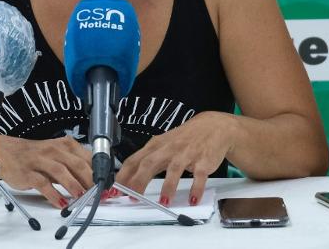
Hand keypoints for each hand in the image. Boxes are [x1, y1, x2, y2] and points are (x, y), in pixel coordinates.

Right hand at [0, 134, 91, 206]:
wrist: (6, 153)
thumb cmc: (35, 156)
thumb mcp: (57, 156)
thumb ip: (73, 167)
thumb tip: (94, 182)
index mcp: (64, 145)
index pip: (87, 157)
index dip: (98, 172)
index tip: (105, 186)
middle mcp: (53, 150)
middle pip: (77, 164)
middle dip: (89, 180)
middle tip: (97, 194)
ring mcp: (40, 160)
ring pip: (61, 171)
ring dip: (73, 185)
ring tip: (81, 198)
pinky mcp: (28, 173)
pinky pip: (43, 183)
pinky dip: (53, 194)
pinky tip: (61, 203)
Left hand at [114, 111, 234, 207]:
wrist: (214, 127)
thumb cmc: (184, 139)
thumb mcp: (163, 145)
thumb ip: (148, 161)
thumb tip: (128, 180)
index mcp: (156, 145)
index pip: (135, 160)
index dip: (124, 175)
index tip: (114, 191)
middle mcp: (169, 149)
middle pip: (150, 164)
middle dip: (139, 181)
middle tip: (132, 198)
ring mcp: (186, 154)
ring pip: (174, 169)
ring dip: (168, 186)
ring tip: (164, 202)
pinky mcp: (203, 161)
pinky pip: (199, 176)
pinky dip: (196, 188)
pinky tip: (193, 200)